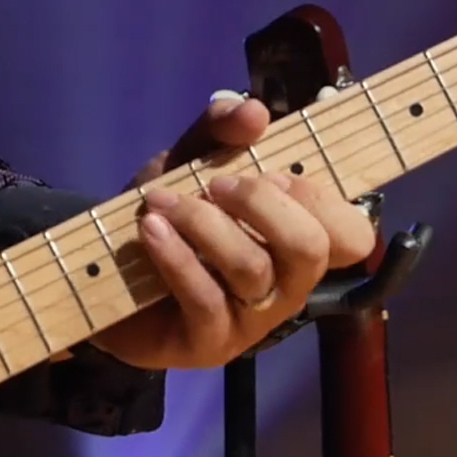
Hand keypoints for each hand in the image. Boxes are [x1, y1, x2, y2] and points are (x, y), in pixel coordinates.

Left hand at [88, 90, 377, 368]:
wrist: (104, 279)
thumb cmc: (168, 222)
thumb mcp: (190, 163)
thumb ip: (220, 132)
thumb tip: (254, 111)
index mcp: (297, 246)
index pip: (352, 235)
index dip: (319, 197)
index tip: (269, 173)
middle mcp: (287, 287)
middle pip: (309, 248)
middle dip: (262, 205)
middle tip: (215, 184)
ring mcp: (251, 321)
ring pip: (253, 269)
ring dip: (205, 224)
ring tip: (162, 201)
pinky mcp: (209, 344)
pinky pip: (206, 299)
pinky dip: (178, 257)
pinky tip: (152, 229)